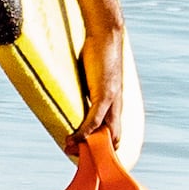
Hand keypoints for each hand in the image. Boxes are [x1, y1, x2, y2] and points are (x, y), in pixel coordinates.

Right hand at [75, 5, 133, 152]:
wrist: (107, 33)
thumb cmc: (98, 52)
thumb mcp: (92, 77)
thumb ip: (87, 90)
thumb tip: (75, 93)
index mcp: (115, 103)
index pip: (114, 133)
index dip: (103, 146)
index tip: (87, 152)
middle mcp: (117, 105)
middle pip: (114, 139)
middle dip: (97, 153)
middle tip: (76, 156)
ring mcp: (113, 100)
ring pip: (106, 134)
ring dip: (88, 145)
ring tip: (71, 149)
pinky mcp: (105, 94)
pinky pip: (95, 119)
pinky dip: (85, 132)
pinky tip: (74, 138)